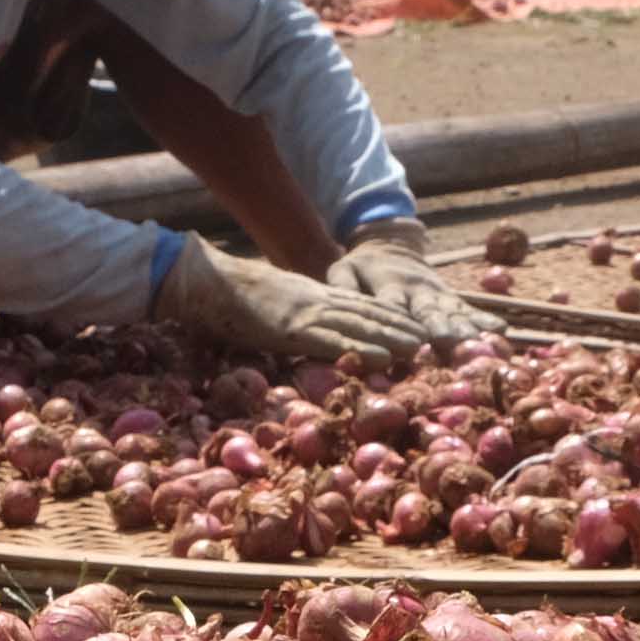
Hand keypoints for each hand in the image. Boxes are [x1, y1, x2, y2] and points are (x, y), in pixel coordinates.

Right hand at [154, 236, 421, 362]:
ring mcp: (306, 313)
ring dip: (391, 338)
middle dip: (401, 326)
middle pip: (368, 313)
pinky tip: (382, 358)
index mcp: (314, 294)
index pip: (361, 304)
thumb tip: (318, 330)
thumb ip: (300, 312)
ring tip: (419, 348)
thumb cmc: (234, 296)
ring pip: (358, 325)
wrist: (206, 282)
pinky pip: (331, 340)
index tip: (418, 325)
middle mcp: (317, 300)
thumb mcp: (277, 302)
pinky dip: (360, 349)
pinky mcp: (291, 329)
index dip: (391, 315)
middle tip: (434, 339)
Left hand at [327, 217, 482, 342]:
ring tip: (483, 342)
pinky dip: (485, 321)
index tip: (408, 340)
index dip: (401, 321)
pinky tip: (502, 332)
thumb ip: (343, 285)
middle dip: (440, 327)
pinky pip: (471, 310)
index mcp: (387, 285)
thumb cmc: (362, 267)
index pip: (393, 305)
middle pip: (429, 311)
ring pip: (454, 312)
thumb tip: (341, 302)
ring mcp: (437, 294)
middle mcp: (416, 290)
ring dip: (468, 328)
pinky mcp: (451, 297)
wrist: (391, 244)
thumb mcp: (344, 269)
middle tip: (450, 342)